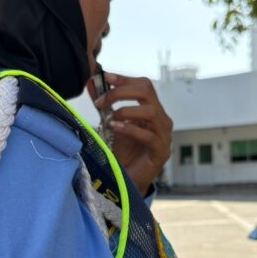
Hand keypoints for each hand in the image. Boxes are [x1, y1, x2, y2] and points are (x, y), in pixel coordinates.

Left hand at [88, 73, 171, 196]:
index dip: (125, 79)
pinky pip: (148, 136)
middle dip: (121, 92)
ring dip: (125, 111)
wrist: (128, 180)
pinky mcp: (161, 152)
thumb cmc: (124, 153)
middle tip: (102, 101)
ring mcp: (164, 136)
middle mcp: (162, 120)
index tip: (105, 77)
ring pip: (151, 112)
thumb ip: (105, 104)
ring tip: (110, 118)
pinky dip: (130, 129)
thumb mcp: (112, 124)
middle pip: (148, 92)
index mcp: (153, 110)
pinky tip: (115, 128)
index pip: (144, 86)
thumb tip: (91, 83)